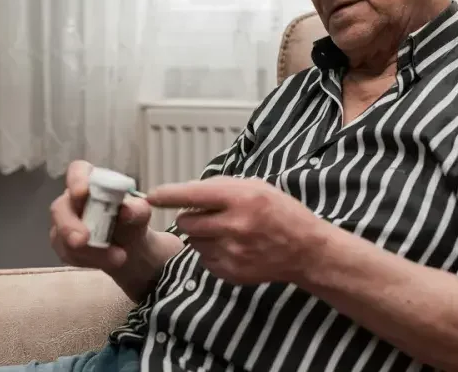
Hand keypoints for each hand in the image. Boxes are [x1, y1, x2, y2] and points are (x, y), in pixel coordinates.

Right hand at [49, 160, 151, 271]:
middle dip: (70, 226)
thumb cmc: (131, 219)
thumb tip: (127, 210)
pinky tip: (108, 261)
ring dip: (88, 251)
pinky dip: (89, 260)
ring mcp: (63, 222)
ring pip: (62, 236)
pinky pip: (68, 254)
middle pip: (60, 208)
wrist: (129, 247)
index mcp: (91, 181)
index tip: (81, 193)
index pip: (77, 171)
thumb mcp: (140, 214)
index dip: (76, 180)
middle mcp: (72, 199)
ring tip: (119, 258)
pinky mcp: (62, 244)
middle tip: (83, 240)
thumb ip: (137, 209)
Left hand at [147, 176, 328, 284]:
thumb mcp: (257, 187)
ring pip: (193, 241)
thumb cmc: (282, 213)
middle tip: (209, 215)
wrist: (306, 251)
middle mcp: (233, 225)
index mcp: (241, 198)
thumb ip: (222, 187)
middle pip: (186, 220)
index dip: (168, 194)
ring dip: (201, 235)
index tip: (151, 195)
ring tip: (226, 232)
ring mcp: (232, 252)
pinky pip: (204, 259)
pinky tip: (232, 247)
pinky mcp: (231, 272)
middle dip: (190, 216)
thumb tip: (187, 190)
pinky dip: (211, 252)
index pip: (192, 194)